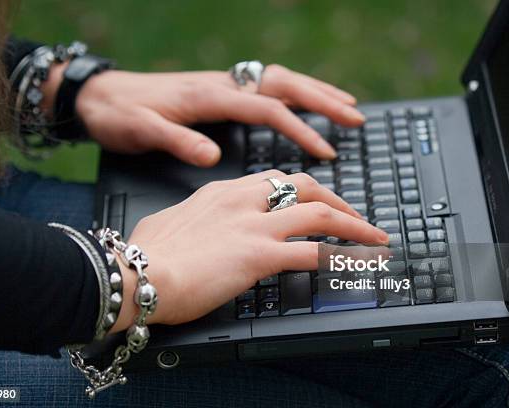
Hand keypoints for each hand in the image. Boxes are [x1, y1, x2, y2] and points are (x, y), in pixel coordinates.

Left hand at [73, 65, 363, 165]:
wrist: (96, 94)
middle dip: (322, 99)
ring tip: (346, 105)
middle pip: (283, 84)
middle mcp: (221, 84)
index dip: (299, 128)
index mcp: (209, 95)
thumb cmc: (118, 115)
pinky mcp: (219, 91)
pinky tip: (302, 104)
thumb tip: (212, 156)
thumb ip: (177, 140)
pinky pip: (266, 87)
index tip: (325, 151)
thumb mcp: (140, 131)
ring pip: (279, 80)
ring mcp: (222, 85)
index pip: (266, 108)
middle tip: (356, 116)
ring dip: (314, 91)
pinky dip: (292, 94)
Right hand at [111, 170, 387, 329]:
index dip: (303, 189)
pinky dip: (340, 258)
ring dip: (353, 226)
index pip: (274, 181)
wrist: (134, 273)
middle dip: (337, 198)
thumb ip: (195, 218)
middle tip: (355, 214)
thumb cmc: (145, 253)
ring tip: (374, 237)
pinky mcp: (258, 255)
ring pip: (319, 215)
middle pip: (305, 186)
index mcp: (223, 191)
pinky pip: (313, 253)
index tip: (316, 200)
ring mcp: (253, 226)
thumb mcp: (172, 222)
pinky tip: (355, 264)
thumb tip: (202, 229)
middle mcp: (243, 201)